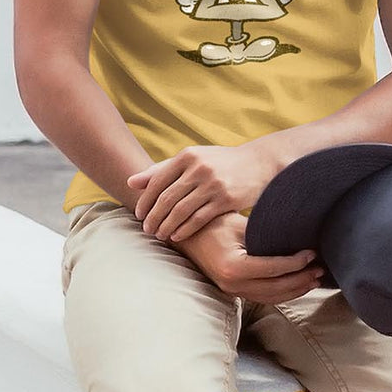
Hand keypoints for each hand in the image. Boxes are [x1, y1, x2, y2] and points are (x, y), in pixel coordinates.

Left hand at [127, 141, 280, 241]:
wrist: (260, 163)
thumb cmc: (220, 163)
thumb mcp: (193, 159)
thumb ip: (162, 169)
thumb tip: (131, 182)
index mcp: (187, 156)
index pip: (157, 181)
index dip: (145, 201)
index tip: (139, 215)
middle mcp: (199, 168)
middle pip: (166, 198)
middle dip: (153, 217)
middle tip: (147, 230)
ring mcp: (213, 184)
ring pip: (181, 210)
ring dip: (166, 226)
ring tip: (159, 235)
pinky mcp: (226, 199)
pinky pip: (199, 218)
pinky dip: (184, 229)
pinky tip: (177, 236)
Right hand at [176, 213, 324, 302]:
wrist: (186, 235)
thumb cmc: (213, 223)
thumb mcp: (239, 225)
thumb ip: (265, 235)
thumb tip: (298, 235)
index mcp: (233, 267)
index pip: (274, 269)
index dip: (297, 263)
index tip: (312, 253)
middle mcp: (232, 284)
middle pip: (276, 288)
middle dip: (301, 279)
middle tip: (321, 269)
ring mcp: (232, 291)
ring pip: (272, 297)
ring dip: (296, 289)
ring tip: (315, 279)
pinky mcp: (234, 292)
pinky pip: (264, 297)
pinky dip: (283, 293)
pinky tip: (298, 285)